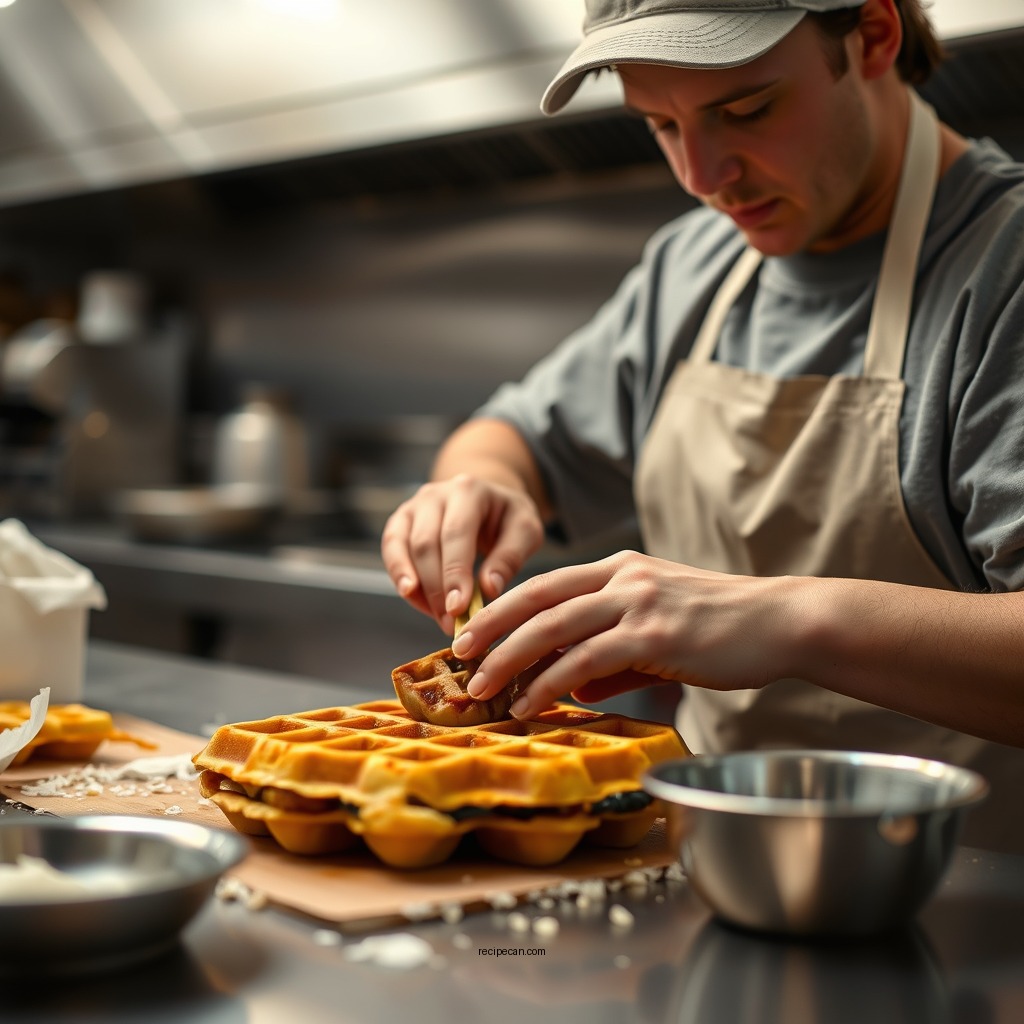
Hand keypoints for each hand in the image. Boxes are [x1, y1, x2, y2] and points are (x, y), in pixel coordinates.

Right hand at [380, 473, 545, 634]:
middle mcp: (436, 494)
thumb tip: (488, 589)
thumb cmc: (508, 519)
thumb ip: (509, 557)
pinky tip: (412, 597)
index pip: (456, 533)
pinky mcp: (401, 521)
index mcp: (469, 490)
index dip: (454, 573)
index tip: (458, 608)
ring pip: (404, 547)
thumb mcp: (524, 531)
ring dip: (418, 588)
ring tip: (437, 617)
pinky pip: (391, 549)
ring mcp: (414, 506)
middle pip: (426, 543)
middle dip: (436, 588)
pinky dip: (399, 576)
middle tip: (450, 623)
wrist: (489, 501)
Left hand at [451, 550, 798, 717]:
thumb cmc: (722, 628)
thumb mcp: (658, 629)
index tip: (470, 634)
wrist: (780, 622)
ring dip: (509, 660)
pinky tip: (531, 704)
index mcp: (620, 567)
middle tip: (456, 659)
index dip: (502, 609)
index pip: (545, 583)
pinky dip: (550, 682)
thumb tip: (575, 686)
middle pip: (537, 599)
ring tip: (481, 689)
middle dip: (490, 631)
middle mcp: (622, 576)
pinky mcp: (654, 632)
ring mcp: (638, 600)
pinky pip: (586, 659)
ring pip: (553, 627)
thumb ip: (614, 655)